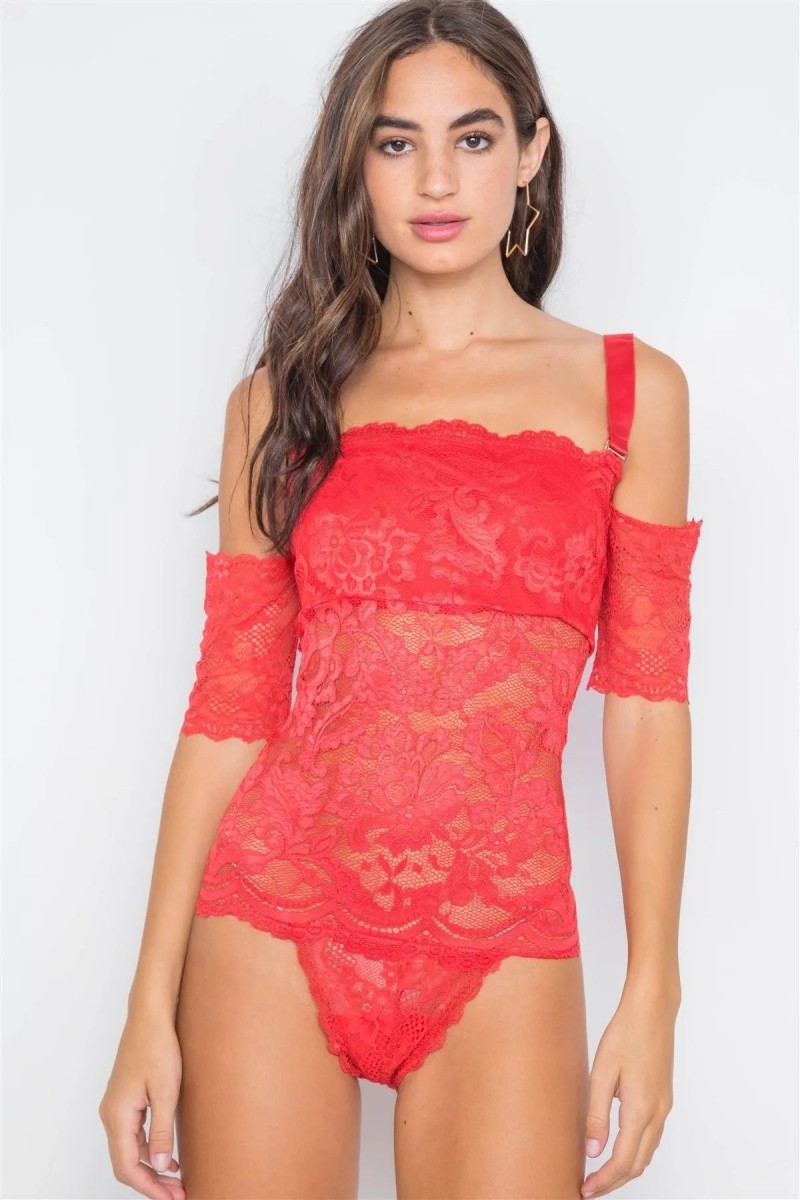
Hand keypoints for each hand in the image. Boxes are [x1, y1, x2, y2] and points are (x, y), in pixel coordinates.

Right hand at [98, 1008, 185, 1199]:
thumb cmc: (159, 1047)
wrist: (150, 1016)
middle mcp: (110, 1115)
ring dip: (150, 1169)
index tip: (172, 1197)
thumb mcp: (167, 1091)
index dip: (149, 1187)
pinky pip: (131, 1137)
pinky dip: (147, 1152)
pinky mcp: (124, 1101)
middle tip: (179, 1193)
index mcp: (117, 1115)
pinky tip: (167, 1156)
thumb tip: (160, 1165)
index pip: (127, 1167)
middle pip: (125, 1164)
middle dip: (151, 1183)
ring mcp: (115, 1108)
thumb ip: (162, 1130)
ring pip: (128, 1152)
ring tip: (176, 1180)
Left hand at [581, 988, 677, 1197]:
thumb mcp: (602, 1072)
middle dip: (614, 1181)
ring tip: (600, 1173)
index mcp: (641, 1110)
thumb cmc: (626, 1033)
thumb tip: (592, 1151)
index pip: (622, 1162)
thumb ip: (596, 1114)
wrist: (653, 1010)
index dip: (604, 1181)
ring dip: (626, 1169)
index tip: (585, 1190)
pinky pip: (652, 1137)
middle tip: (589, 1188)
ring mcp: (664, 1107)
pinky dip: (636, 1151)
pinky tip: (619, 1147)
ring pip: (647, 1152)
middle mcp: (657, 1113)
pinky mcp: (664, 1098)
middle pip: (638, 1164)